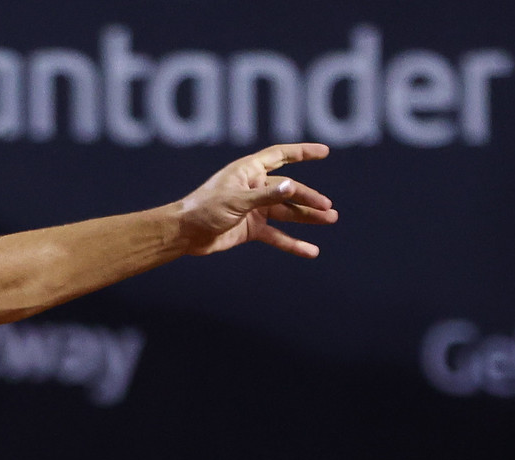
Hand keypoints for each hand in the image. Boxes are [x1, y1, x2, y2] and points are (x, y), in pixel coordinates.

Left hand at [174, 144, 337, 258]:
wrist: (184, 235)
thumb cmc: (204, 210)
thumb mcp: (236, 201)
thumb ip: (265, 196)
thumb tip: (292, 187)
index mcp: (249, 171)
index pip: (280, 156)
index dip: (302, 153)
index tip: (324, 153)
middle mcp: (254, 187)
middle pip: (289, 190)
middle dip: (309, 199)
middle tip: (328, 209)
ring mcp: (254, 209)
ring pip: (286, 212)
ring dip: (307, 217)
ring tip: (329, 219)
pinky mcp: (251, 228)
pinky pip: (276, 235)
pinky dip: (292, 243)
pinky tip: (310, 251)